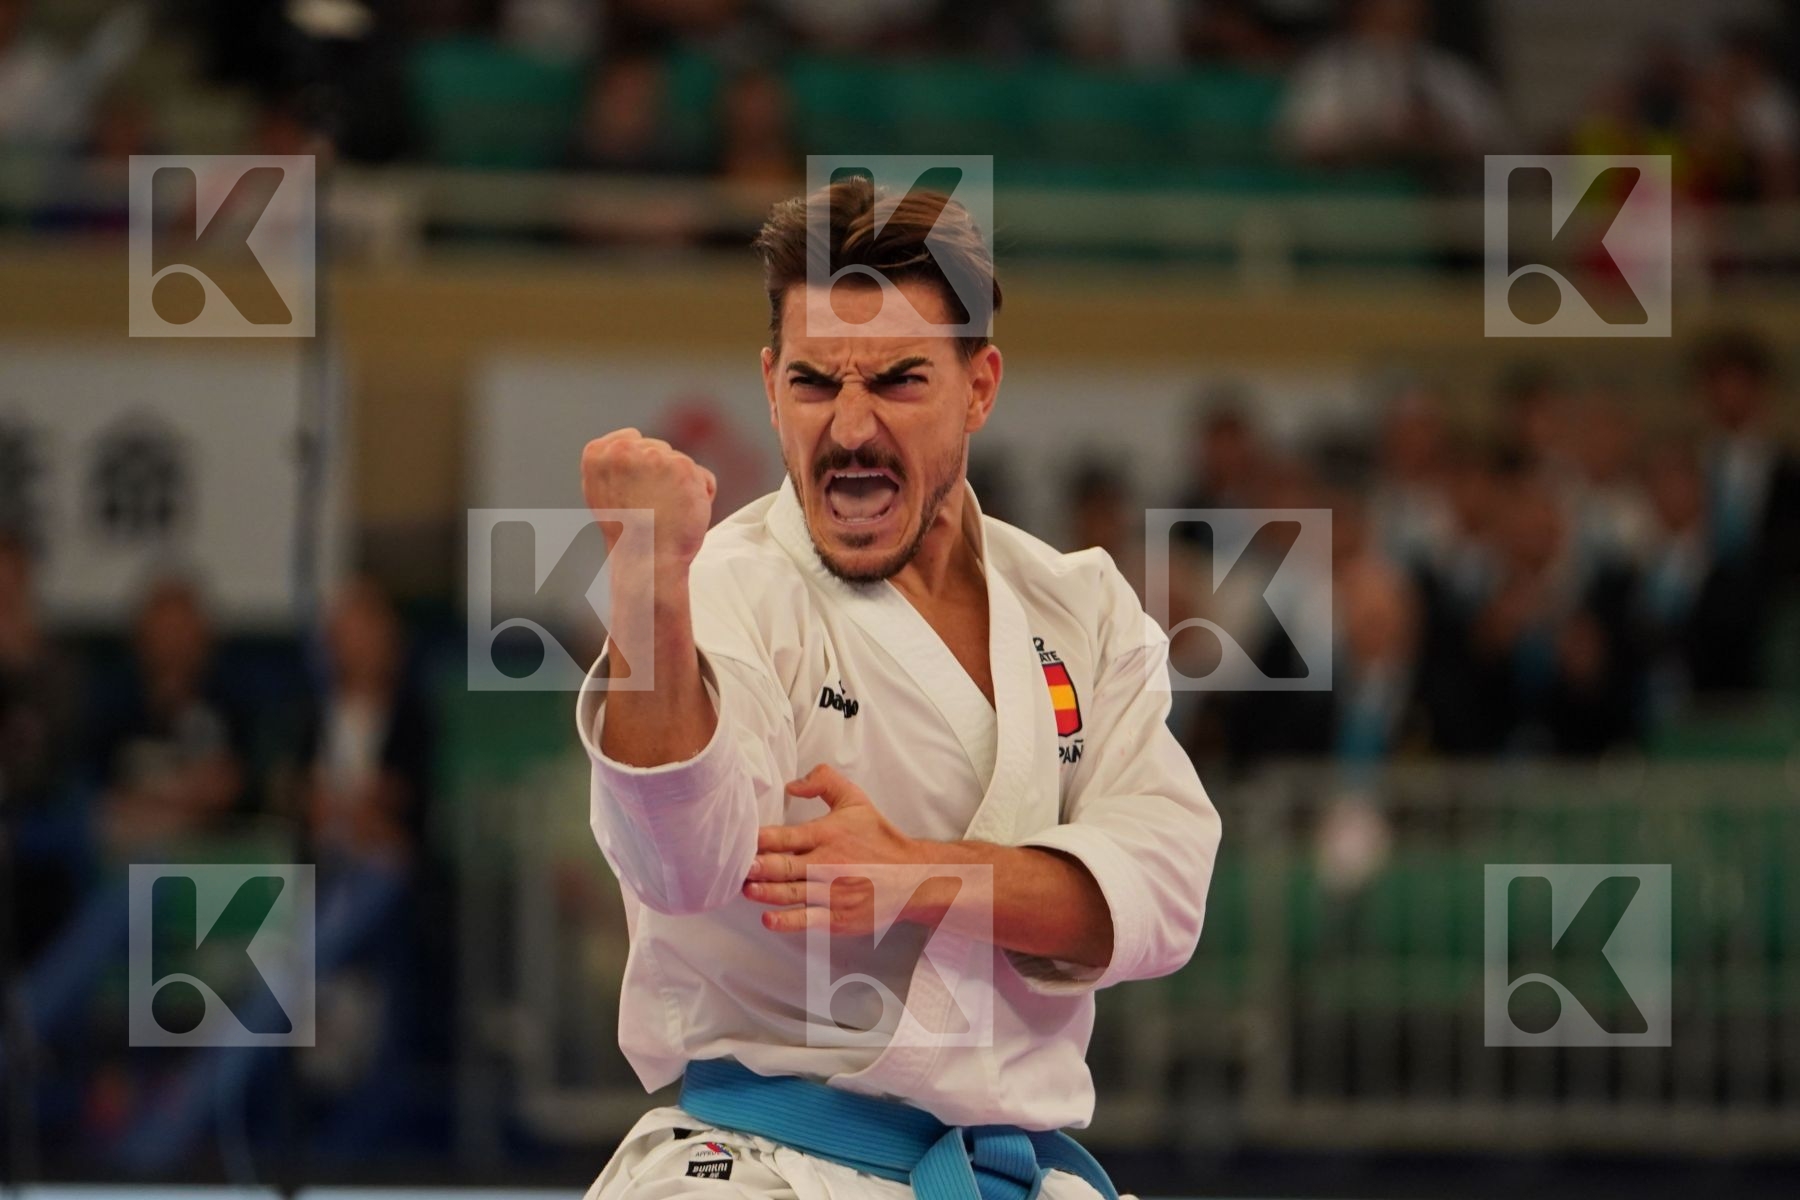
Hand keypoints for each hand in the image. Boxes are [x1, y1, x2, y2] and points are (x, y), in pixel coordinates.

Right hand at [580, 428, 715, 570]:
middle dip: (662, 475)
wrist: (646, 559)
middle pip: (659, 449)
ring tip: (667, 511)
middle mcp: (623, 450)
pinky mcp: (684, 468)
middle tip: (652, 505)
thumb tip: (630, 440)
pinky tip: (684, 513)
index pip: (630, 438)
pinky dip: (702, 497)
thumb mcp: (601, 491)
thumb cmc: (626, 532)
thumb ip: (612, 462)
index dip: (641, 466)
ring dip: (682, 486)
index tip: (638, 490)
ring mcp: (654, 457)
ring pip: (682, 463)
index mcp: (597, 453)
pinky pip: (704, 479)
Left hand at [741, 764, 938, 933]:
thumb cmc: (879, 837)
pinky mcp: (839, 917)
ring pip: (790, 893)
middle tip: (739, 867)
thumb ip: (823, 782)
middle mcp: (828, 864)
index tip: (743, 840)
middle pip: (783, 867)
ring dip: (765, 892)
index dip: (761, 839)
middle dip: (757, 868)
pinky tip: (769, 918)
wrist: (913, 876)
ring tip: (747, 889)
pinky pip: (807, 920)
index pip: (786, 836)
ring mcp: (832, 893)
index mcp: (828, 834)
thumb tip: (790, 785)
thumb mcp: (855, 800)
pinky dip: (786, 921)